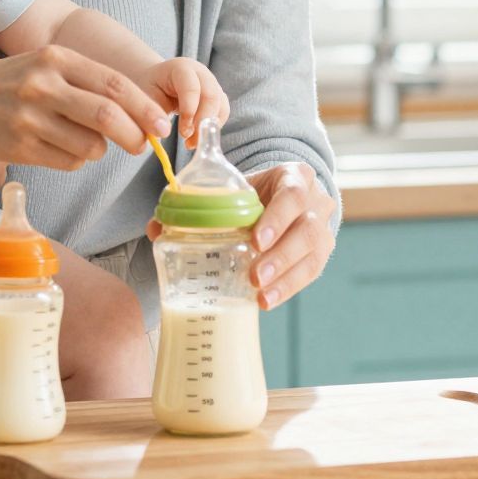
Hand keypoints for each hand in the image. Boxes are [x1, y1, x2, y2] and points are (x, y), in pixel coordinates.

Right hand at [0, 46, 168, 171]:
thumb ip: (91, 83)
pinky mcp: (19, 147)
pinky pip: (69, 162)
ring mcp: (28, 118)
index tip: (162, 124)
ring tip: (91, 142)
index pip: (115, 85)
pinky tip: (66, 148)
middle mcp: (42, 85)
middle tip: (141, 144)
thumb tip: (142, 116)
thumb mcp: (51, 64)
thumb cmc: (18, 81)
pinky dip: (79, 160)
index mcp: (57, 58)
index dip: (145, 108)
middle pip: (107, 117)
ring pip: (91, 146)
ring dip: (102, 150)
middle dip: (135, 135)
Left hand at [140, 58, 229, 146]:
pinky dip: (213, 127)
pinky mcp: (216, 96)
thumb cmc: (150, 87)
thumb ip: (154, 113)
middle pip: (212, 96)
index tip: (182, 133)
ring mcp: (211, 83)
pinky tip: (197, 137)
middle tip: (189, 142)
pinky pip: (222, 112)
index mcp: (181, 68)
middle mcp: (200, 73)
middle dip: (202, 122)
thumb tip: (164, 133)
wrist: (156, 80)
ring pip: (220, 106)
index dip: (189, 111)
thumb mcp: (146, 98)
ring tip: (191, 143)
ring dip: (209, 128)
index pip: (191, 88)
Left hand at [145, 161, 335, 311]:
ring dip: (285, 277)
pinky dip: (287, 289)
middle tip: (255, 275)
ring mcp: (323, 230)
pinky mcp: (319, 255)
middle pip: (307, 229)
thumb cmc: (253, 194)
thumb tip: (154, 227)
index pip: (292, 194)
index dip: (277, 218)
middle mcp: (316, 202)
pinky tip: (265, 301)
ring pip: (313, 255)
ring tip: (260, 295)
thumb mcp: (233, 187)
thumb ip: (198, 202)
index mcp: (294, 176)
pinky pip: (310, 273)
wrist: (284, 199)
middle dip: (281, 255)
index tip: (255, 240)